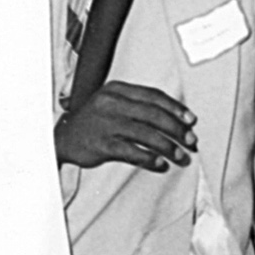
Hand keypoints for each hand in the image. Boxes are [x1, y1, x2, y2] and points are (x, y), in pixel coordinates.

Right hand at [55, 81, 196, 171]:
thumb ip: (137, 105)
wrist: (63, 138)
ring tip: (181, 156)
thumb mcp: (112, 102)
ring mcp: (105, 124)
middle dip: (176, 129)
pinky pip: (132, 151)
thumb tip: (175, 117)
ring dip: (168, 146)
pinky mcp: (101, 145)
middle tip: (191, 141)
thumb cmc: (94, 121)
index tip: (191, 120)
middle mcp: (111, 103)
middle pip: (153, 114)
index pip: (153, 95)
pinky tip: (160, 164)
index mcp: (117, 90)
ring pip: (146, 134)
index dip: (175, 108)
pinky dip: (150, 158)